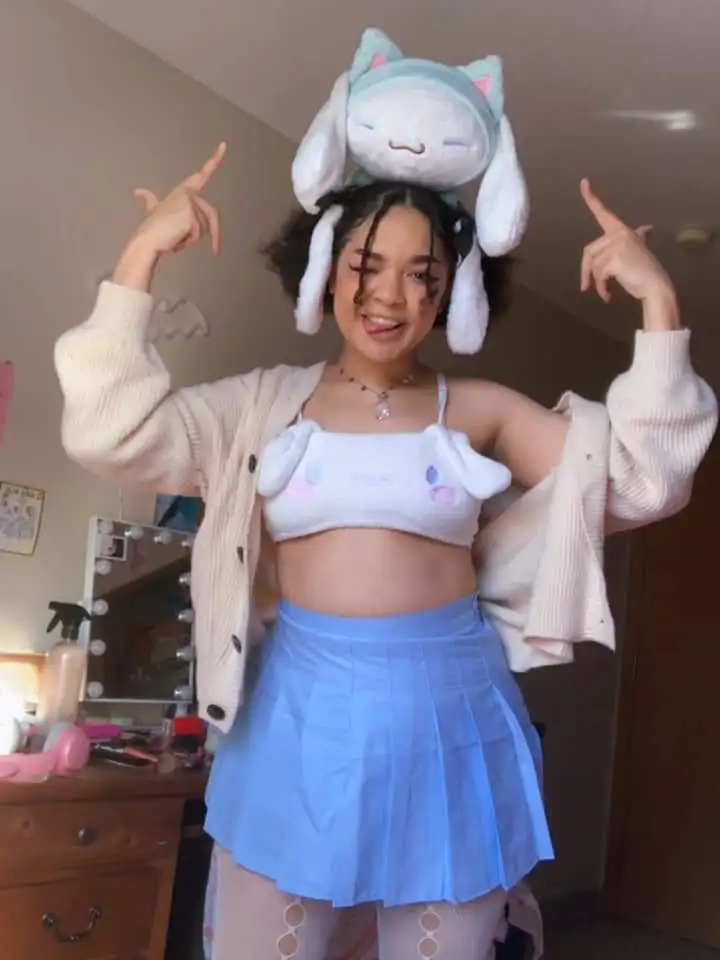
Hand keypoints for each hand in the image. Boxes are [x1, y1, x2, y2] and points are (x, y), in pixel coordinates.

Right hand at [130, 142, 225, 256]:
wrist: (146, 240)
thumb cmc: (152, 228)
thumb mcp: (153, 210)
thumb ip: (149, 199)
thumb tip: (138, 191)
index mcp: (183, 191)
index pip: (202, 174)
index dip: (214, 160)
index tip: (224, 145)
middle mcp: (188, 194)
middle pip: (211, 215)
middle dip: (215, 234)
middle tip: (215, 250)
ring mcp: (189, 204)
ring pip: (204, 227)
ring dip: (193, 238)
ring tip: (176, 238)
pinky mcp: (190, 215)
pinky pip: (198, 233)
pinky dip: (189, 241)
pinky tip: (176, 239)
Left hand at [579, 179, 674, 304]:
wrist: (656, 286)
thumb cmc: (645, 270)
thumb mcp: (639, 249)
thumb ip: (638, 237)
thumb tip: (647, 228)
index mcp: (622, 230)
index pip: (603, 213)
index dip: (591, 198)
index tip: (583, 183)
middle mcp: (619, 233)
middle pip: (589, 251)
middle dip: (585, 271)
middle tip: (586, 287)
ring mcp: (618, 245)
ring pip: (593, 265)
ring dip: (596, 282)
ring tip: (604, 292)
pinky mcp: (615, 258)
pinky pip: (599, 275)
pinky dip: (601, 288)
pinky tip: (608, 296)